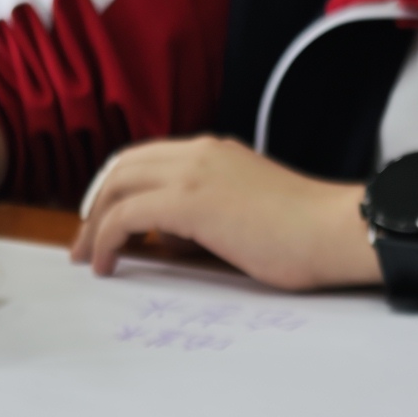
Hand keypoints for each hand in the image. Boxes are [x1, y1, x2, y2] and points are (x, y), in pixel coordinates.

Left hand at [76, 138, 376, 290]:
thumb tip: (173, 235)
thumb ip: (207, 215)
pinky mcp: (188, 202)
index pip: (146, 158)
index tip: (104, 220)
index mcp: (214, 152)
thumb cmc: (306, 233)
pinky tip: (105, 264)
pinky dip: (105, 238)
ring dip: (93, 222)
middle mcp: (198, 152)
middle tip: (83, 240)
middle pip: (122, 167)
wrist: (334, 229)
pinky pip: (124, 215)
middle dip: (95, 203)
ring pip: (117, 186)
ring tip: (86, 257)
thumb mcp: (246, 212)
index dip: (117, 187)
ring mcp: (192, 172)